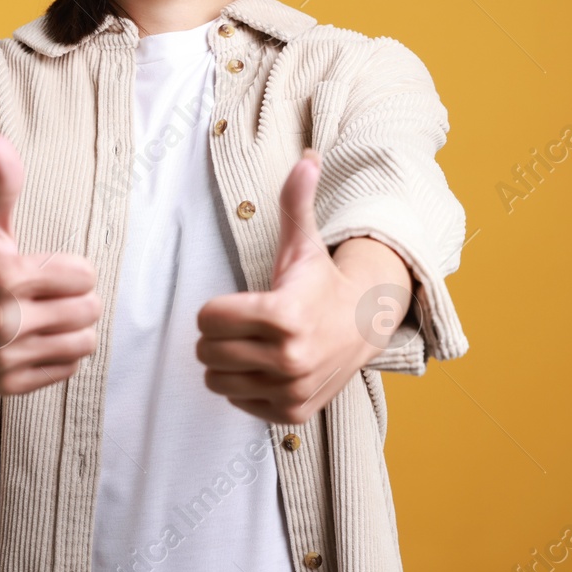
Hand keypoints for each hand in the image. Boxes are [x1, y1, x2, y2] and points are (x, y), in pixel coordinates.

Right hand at [0, 126, 100, 395]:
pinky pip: (69, 368)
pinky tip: (32, 338)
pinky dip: (58, 353)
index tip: (41, 268)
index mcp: (4, 278)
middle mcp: (3, 324)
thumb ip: (2, 179)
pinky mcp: (10, 386)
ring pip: (85, 342)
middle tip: (43, 293)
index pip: (85, 276)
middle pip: (89, 309)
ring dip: (71, 326)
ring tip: (42, 314)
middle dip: (73, 297)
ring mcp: (6, 360)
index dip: (70, 268)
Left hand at [195, 148, 413, 424]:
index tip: (236, 302)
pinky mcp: (292, 412)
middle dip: (218, 336)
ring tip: (253, 345)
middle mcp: (289, 357)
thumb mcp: (305, 243)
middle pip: (207, 352)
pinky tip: (267, 367)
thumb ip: (296, 202)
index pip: (207, 319)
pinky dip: (245, 388)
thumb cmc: (321, 283)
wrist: (364, 326)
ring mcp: (291, 389)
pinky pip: (238, 403)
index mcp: (283, 315)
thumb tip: (307, 159)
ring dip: (227, 363)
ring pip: (217, 381)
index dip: (215, 308)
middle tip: (244, 325)